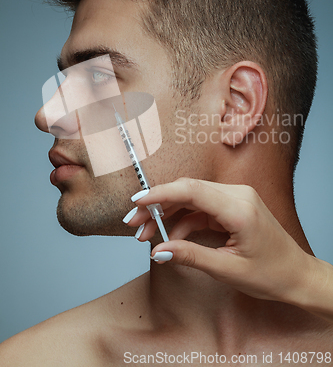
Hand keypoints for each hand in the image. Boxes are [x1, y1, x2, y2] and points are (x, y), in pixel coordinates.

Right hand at [128, 178, 332, 320]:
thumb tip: (158, 251)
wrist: (297, 275)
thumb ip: (191, 256)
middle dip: (157, 206)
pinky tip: (170, 238)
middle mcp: (238, 194)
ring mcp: (236, 197)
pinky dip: (183, 220)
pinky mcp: (233, 205)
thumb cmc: (270, 274)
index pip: (191, 190)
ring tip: (145, 234)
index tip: (136, 202)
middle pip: (188, 191)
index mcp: (239, 208)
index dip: (160, 193)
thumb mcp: (227, 270)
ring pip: (192, 198)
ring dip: (167, 214)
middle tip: (133, 224)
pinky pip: (201, 208)